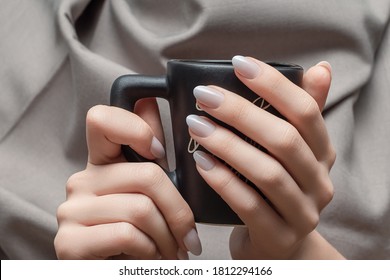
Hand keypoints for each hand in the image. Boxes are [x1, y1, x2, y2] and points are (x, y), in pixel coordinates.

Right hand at [54, 100, 200, 258]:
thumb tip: (151, 100)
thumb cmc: (140, 235)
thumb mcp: (149, 192)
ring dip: (168, 238)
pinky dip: (151, 252)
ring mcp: (71, 211)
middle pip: (146, 175)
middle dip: (179, 211)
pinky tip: (150, 259)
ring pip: (141, 209)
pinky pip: (127, 234)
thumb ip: (150, 153)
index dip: (135, 126)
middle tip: (188, 235)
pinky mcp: (69, 242)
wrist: (120, 276)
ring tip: (172, 251)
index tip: (159, 152)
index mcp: (101, 164)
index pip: (101, 118)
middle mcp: (81, 181)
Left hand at [186, 56, 340, 258]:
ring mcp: (302, 213)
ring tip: (196, 125)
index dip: (274, 85)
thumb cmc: (276, 189)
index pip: (306, 111)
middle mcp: (319, 182)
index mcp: (323, 153)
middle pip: (284, 140)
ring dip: (227, 145)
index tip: (239, 64)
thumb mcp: (293, 152)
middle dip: (241, 113)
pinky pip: (248, 205)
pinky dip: (223, 181)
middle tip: (205, 96)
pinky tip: (200, 162)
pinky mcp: (278, 237)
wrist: (278, 244)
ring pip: (267, 172)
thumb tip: (319, 68)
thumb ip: (300, 113)